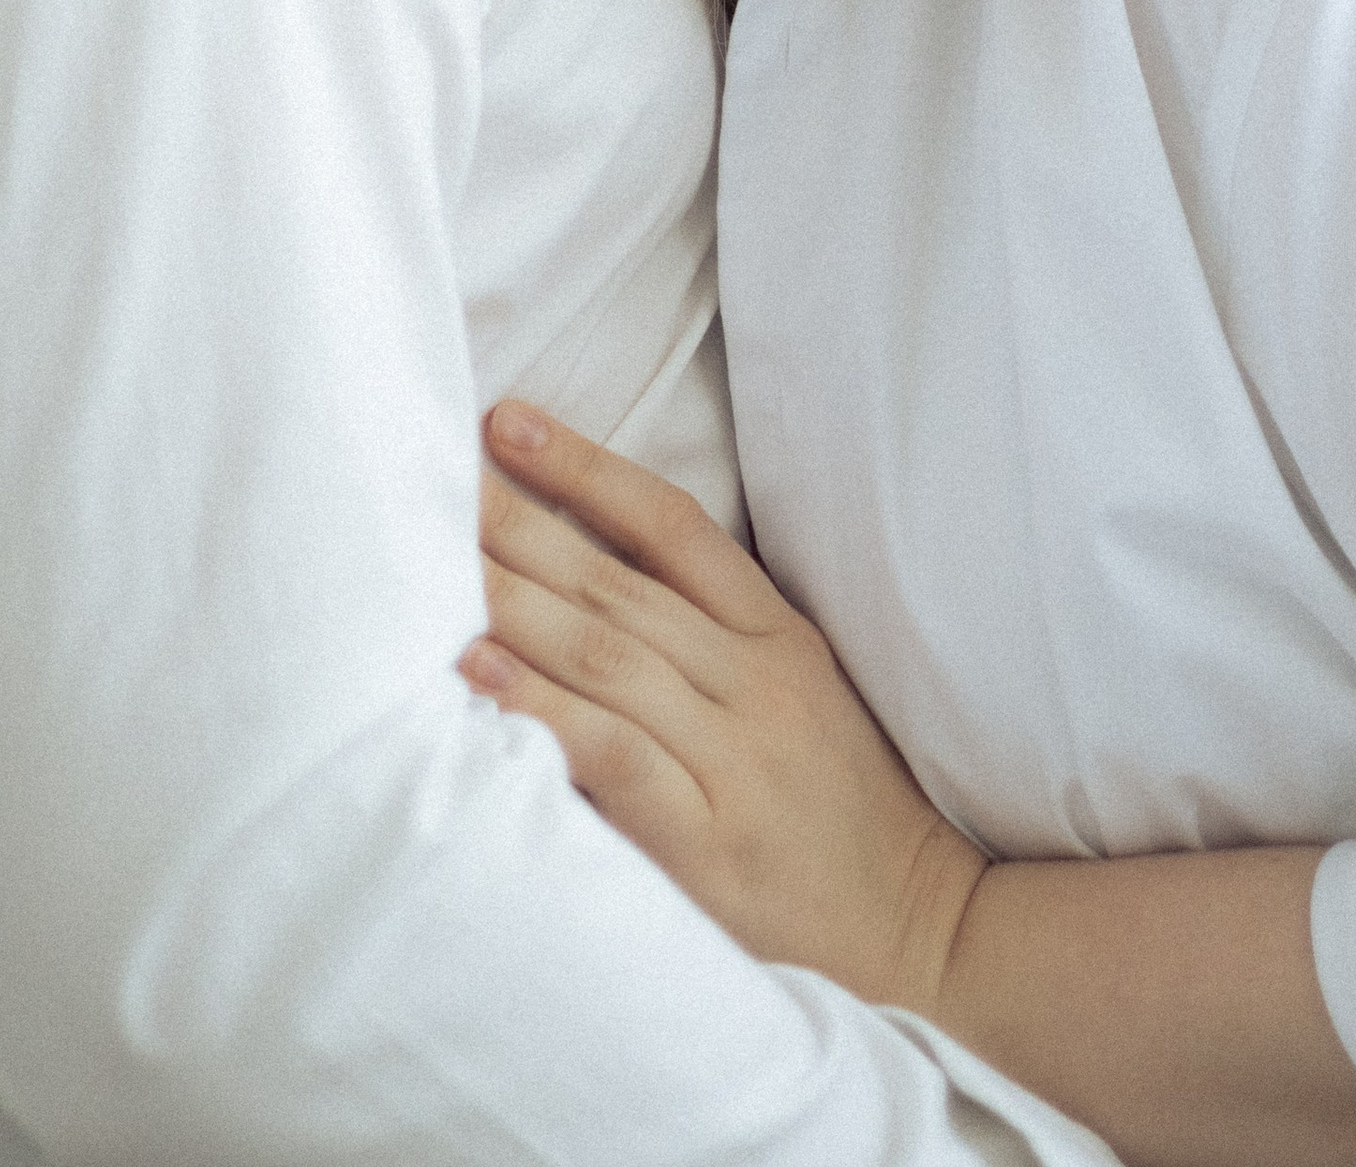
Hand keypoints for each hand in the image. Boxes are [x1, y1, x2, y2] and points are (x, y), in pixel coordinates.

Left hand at [464, 402, 988, 1013]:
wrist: (923, 933)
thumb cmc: (839, 814)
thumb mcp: (799, 697)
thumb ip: (711, 642)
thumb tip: (576, 583)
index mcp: (777, 639)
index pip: (671, 527)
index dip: (585, 467)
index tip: (506, 422)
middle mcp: (754, 684)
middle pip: (616, 586)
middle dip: (517, 524)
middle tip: (432, 476)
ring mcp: (732, 760)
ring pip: (606, 656)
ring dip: (512, 601)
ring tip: (432, 556)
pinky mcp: (708, 842)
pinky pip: (614, 757)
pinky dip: (542, 713)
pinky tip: (480, 677)